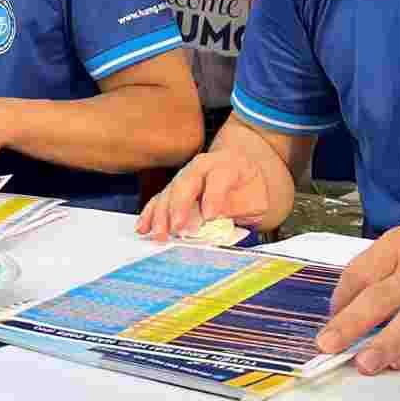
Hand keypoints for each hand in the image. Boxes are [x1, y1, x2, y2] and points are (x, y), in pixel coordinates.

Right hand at [135, 140, 291, 239]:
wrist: (241, 171)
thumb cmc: (249, 189)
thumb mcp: (256, 200)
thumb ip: (237, 209)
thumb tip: (214, 222)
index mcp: (228, 166)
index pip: (219, 179)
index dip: (213, 197)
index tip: (210, 216)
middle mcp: (202, 167)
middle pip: (186, 183)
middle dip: (180, 207)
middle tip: (178, 230)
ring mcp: (185, 176)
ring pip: (169, 192)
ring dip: (161, 214)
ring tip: (159, 234)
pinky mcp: (174, 188)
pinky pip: (159, 199)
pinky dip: (150, 214)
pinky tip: (143, 227)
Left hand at [317, 220, 399, 373]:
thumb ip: (370, 271)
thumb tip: (340, 311)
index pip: (363, 273)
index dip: (341, 300)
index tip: (327, 324)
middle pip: (383, 297)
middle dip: (351, 324)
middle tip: (327, 346)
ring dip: (386, 345)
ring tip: (363, 364)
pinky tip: (398, 364)